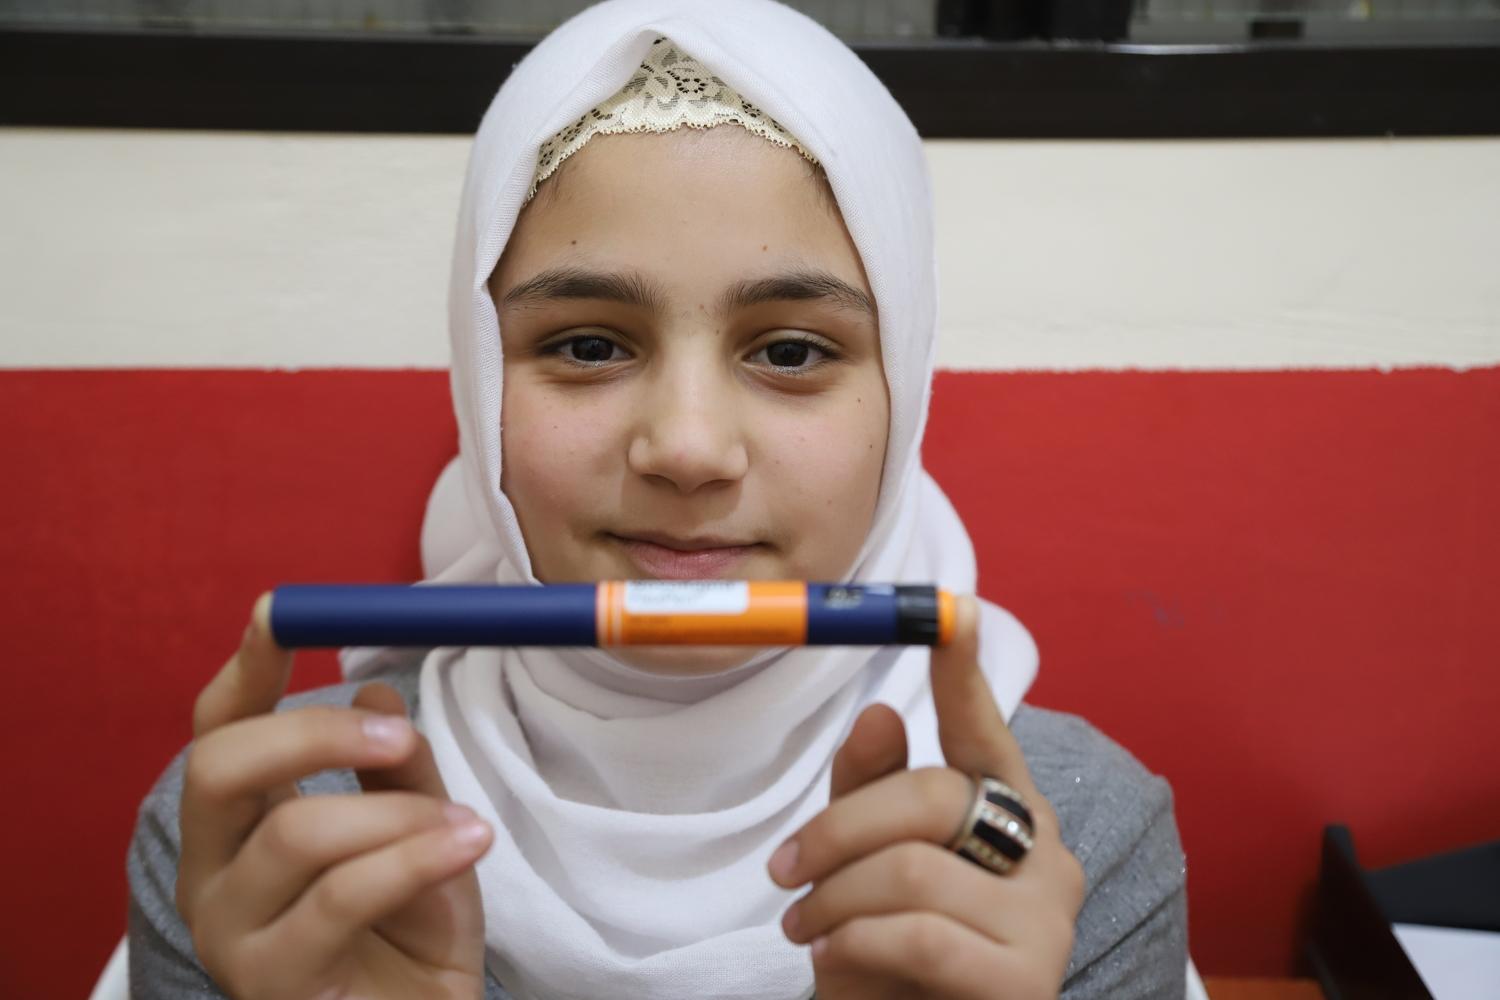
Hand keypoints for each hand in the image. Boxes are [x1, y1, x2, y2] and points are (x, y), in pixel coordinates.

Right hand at [175, 594, 492, 999]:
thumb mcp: (419, 827)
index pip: (218, 732)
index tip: (279, 612)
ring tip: (464, 826)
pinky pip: (340, 896)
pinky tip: (467, 845)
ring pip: (297, 832)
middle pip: (220, 767)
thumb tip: (375, 688)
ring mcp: (231, 932)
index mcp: (238, 825)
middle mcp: (212, 872)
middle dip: (313, 732)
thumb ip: (396, 768)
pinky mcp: (271, 981)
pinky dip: (414, 859)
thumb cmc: (412, 930)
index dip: (245, 670)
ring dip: (397, 815)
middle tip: (397, 735)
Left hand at [767, 596, 1084, 998]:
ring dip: (833, 899)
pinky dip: (854, 942)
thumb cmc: (890, 958)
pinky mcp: (1027, 980)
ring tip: (804, 927)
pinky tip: (833, 957)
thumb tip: (880, 711)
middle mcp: (1045, 856)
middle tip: (784, 872)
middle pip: (931, 797)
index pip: (987, 736)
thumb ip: (869, 795)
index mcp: (1010, 815)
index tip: (951, 612)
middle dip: (837, 831)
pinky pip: (919, 935)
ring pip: (912, 870)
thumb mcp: (864, 868)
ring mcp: (1047, 920)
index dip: (965, 676)